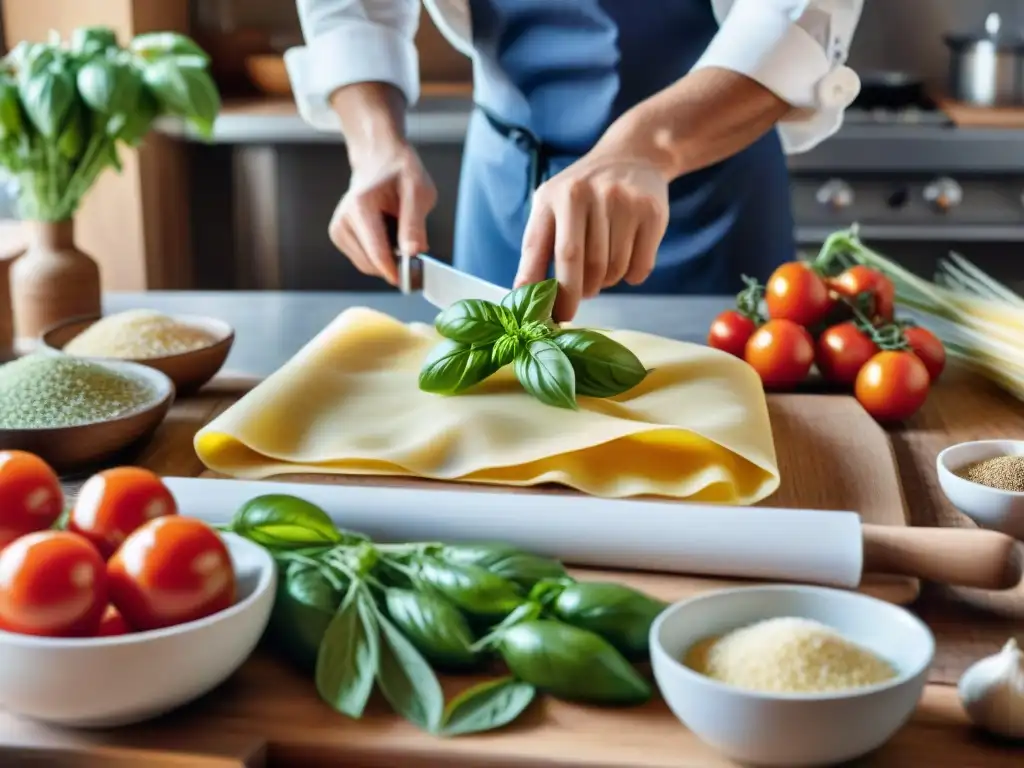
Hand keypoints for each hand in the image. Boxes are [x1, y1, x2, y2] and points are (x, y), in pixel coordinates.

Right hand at [329, 140, 436, 284]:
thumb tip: (413, 253)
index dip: (394, 271)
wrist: (379, 159)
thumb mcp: (418, 191)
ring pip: (367, 265)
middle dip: (395, 263)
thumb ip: (414, 224)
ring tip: (398, 232)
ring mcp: (338, 229)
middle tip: (415, 250)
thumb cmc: (399, 172)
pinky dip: (379, 254)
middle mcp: (343, 220)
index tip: (412, 281)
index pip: (376, 251)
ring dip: (388, 258)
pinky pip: (364, 259)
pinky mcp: (339, 236)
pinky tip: (387, 234)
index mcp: (360, 207)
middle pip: (371, 263)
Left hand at [516, 136, 669, 320]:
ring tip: (601, 270)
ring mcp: (620, 201)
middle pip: (579, 265)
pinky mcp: (650, 212)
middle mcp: (583, 194)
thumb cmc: (582, 193)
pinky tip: (627, 258)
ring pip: (611, 270)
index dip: (542, 291)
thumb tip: (524, 297)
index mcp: (552, 197)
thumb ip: (537, 248)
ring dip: (605, 283)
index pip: (541, 251)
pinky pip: (639, 268)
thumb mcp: (551, 206)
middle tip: (574, 305)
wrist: (632, 156)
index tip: (546, 318)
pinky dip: (631, 277)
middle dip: (575, 295)